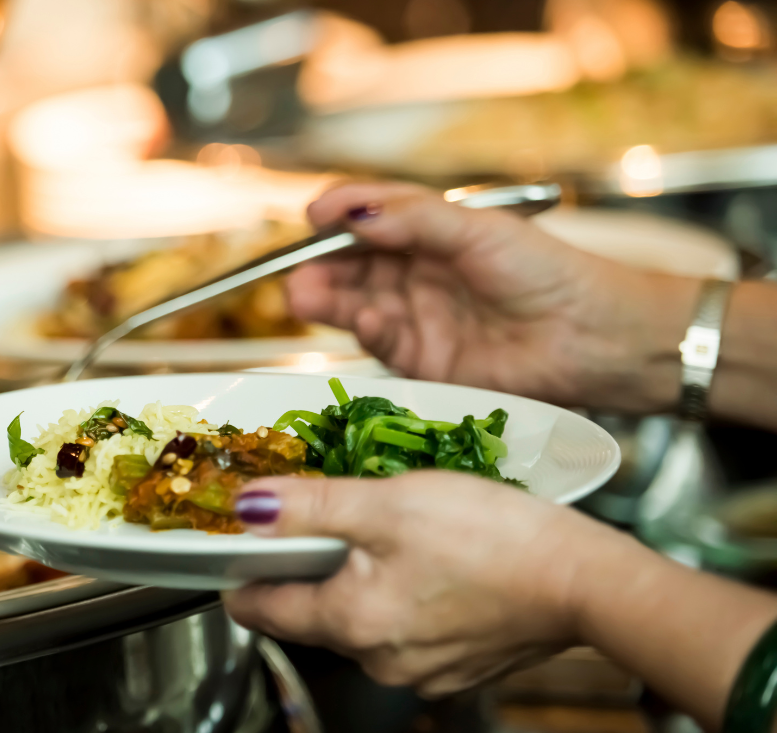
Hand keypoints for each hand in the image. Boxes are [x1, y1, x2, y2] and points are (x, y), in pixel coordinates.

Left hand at [225, 471, 641, 696]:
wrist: (589, 581)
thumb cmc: (493, 537)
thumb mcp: (388, 502)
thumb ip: (309, 506)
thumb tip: (245, 508)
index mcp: (348, 622)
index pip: (259, 610)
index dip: (242, 571)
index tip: (242, 541)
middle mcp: (377, 661)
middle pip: (311, 613)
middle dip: (312, 568)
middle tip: (329, 519)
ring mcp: (421, 672)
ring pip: (362, 621)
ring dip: (363, 581)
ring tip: (389, 534)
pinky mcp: (458, 667)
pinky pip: (409, 631)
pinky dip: (408, 598)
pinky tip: (433, 564)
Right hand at [290, 183, 694, 414]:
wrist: (594, 338)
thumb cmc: (548, 273)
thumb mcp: (479, 230)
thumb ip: (414, 219)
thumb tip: (352, 212)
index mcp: (432, 232)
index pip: (370, 217)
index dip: (338, 215)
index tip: (312, 216)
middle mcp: (418, 273)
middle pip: (351, 264)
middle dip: (320, 265)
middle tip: (297, 270)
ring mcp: (418, 316)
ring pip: (355, 303)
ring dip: (327, 299)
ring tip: (304, 297)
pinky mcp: (422, 360)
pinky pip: (380, 343)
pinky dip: (366, 330)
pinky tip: (367, 321)